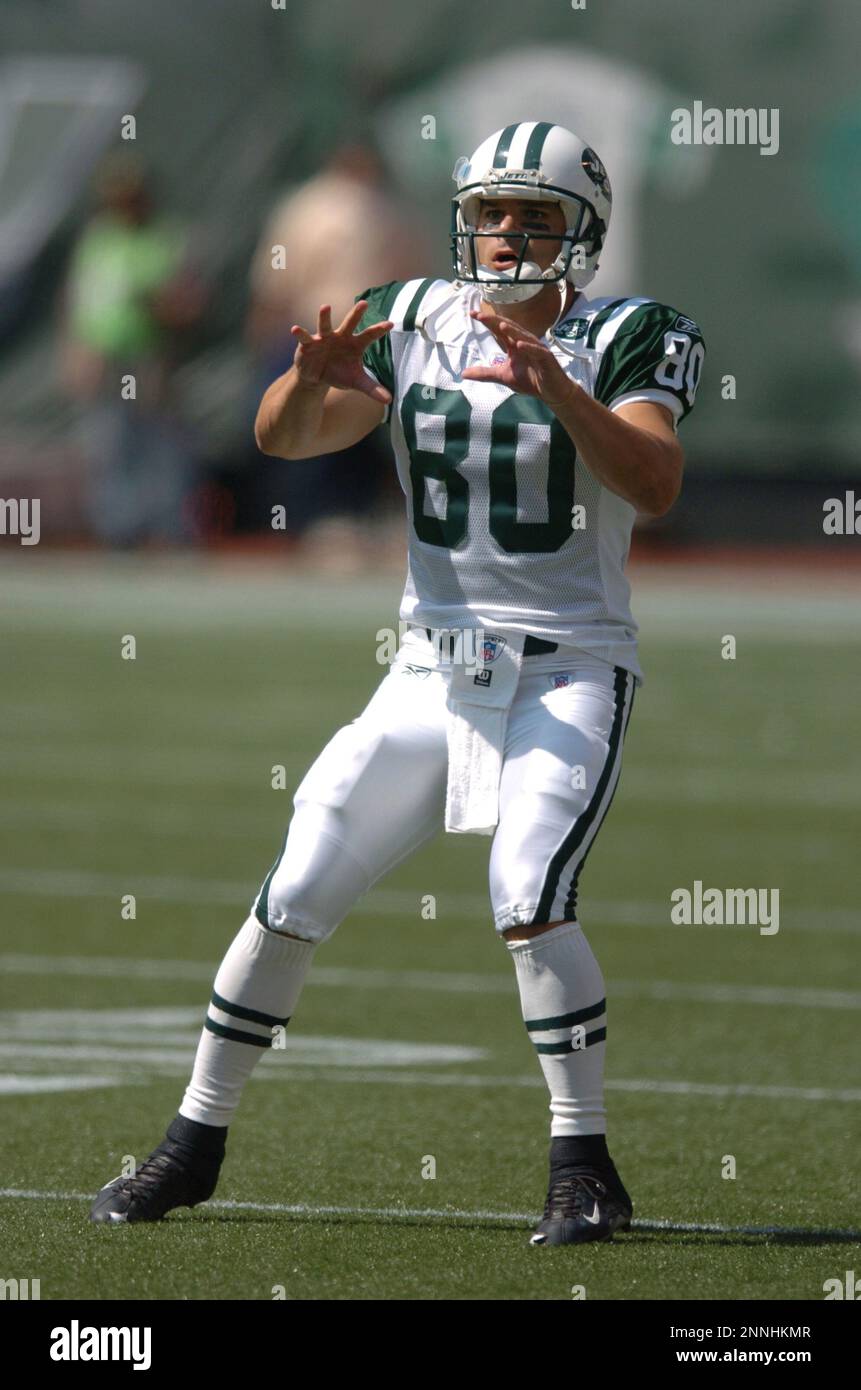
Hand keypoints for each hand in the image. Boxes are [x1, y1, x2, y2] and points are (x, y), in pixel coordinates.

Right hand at [291, 301, 392, 404]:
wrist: (318, 376)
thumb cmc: (340, 373)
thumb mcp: (356, 381)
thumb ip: (372, 388)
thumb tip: (389, 400)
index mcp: (355, 344)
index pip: (369, 336)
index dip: (379, 330)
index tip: (391, 324)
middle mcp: (340, 336)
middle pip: (349, 323)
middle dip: (356, 314)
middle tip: (364, 303)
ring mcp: (324, 338)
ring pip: (325, 325)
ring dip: (324, 316)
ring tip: (325, 307)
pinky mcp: (308, 344)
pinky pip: (304, 337)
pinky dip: (300, 333)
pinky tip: (295, 329)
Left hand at [462, 307, 576, 407]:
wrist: (552, 392)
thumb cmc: (531, 381)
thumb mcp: (503, 376)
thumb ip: (485, 374)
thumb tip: (463, 374)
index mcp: (514, 344)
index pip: (499, 330)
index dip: (487, 321)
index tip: (472, 313)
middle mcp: (525, 342)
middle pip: (510, 328)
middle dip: (495, 321)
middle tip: (480, 315)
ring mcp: (537, 349)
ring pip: (524, 336)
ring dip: (513, 331)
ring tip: (501, 326)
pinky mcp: (547, 359)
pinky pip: (537, 351)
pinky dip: (529, 348)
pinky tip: (520, 345)